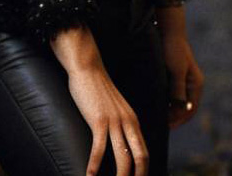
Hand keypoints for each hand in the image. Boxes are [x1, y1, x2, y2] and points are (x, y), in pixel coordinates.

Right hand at [49, 26, 148, 175]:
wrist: (87, 67)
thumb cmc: (97, 88)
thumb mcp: (115, 107)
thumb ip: (120, 123)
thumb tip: (119, 141)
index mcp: (133, 120)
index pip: (144, 152)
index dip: (142, 172)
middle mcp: (128, 122)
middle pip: (140, 158)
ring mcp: (114, 122)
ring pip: (123, 158)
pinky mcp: (98, 120)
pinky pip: (99, 148)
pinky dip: (94, 165)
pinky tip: (89, 175)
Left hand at [155, 8, 204, 129]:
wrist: (168, 30)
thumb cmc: (173, 49)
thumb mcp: (176, 70)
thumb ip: (178, 90)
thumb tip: (180, 109)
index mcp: (196, 85)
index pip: (190, 110)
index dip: (178, 120)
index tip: (165, 126)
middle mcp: (192, 84)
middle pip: (184, 108)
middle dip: (174, 117)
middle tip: (159, 124)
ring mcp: (184, 80)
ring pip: (177, 102)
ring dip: (169, 110)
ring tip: (156, 116)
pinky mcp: (175, 76)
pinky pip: (172, 94)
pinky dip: (166, 101)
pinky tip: (155, 103)